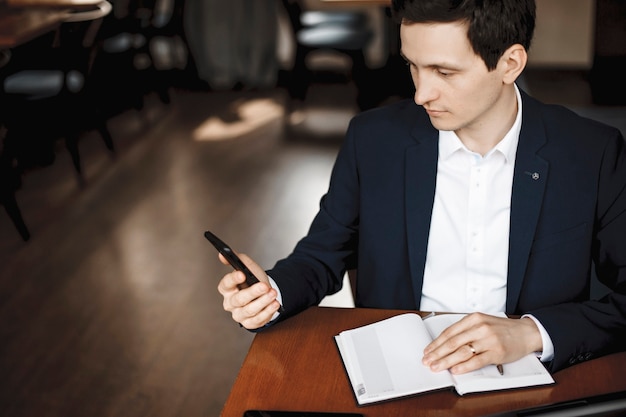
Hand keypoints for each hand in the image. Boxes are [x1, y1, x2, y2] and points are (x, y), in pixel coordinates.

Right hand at [216, 253, 280, 329]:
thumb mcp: (248, 267)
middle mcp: (230, 302)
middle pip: (239, 299)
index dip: (233, 279)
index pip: (226, 284)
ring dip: (263, 302)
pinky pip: (257, 320)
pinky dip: (267, 312)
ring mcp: (238, 314)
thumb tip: (222, 254)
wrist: (265, 293)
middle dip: (253, 292)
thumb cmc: (253, 280)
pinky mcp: (249, 323)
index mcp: (226, 288)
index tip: (242, 274)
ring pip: (249, 310)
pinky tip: (274, 304)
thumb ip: (237, 259)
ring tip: (273, 294)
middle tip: (264, 286)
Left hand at [422, 313, 542, 373]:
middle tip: (427, 361)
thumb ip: (465, 331)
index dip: (436, 343)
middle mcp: (480, 327)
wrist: (527, 332)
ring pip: (462, 352)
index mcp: (474, 318)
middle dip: (437, 353)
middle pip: (453, 342)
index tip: (427, 351)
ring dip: (446, 361)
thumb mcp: (482, 322)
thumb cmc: (503, 329)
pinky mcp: (497, 352)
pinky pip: (477, 361)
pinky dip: (464, 366)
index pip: (449, 332)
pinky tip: (455, 370)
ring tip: (437, 367)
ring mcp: (489, 340)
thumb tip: (445, 345)